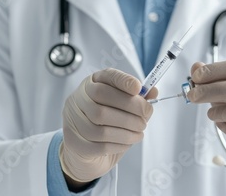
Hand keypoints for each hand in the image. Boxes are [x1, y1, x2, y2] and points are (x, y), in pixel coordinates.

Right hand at [60, 69, 157, 183]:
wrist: (86, 150)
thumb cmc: (107, 123)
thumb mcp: (123, 107)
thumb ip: (138, 99)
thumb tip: (153, 92)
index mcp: (92, 83)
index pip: (107, 75)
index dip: (123, 80)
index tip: (139, 88)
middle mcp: (79, 97)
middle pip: (102, 96)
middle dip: (131, 107)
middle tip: (145, 117)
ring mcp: (72, 119)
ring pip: (101, 123)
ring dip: (127, 130)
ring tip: (139, 132)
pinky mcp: (73, 142)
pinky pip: (99, 145)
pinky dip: (119, 144)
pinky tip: (128, 142)